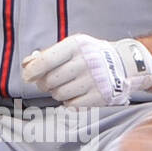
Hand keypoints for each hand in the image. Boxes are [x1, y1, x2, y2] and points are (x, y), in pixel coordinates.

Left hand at [22, 34, 151, 106]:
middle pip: (50, 81)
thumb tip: (26, 64)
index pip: (46, 61)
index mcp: (76, 46)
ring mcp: (94, 80)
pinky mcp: (101, 96)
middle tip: (50, 81)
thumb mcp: (71, 47)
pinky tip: (76, 93)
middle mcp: (86, 62)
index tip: (27, 77)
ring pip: (59, 94)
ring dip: (57, 92)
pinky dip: (69, 101)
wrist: (124, 63)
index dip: (32, 71)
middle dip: (45, 84)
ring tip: (66, 85)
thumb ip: (48, 54)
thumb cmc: (90, 55)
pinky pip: (71, 104)